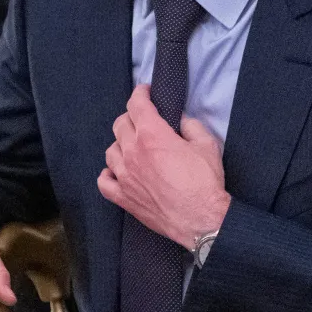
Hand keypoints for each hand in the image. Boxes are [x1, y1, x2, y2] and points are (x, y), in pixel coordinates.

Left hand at [98, 84, 230, 248]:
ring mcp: (125, 176)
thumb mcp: (206, 144)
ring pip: (110, 151)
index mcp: (152, 135)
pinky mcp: (123, 197)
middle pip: (120, 124)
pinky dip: (108, 174)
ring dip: (121, 144)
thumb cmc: (205, 183)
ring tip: (133, 148)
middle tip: (143, 120)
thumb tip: (180, 120)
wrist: (202, 220)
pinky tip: (117, 172)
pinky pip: (104, 182)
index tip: (145, 92)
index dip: (140, 93)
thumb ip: (190, 125)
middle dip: (132, 117)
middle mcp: (133, 152)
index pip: (137, 105)